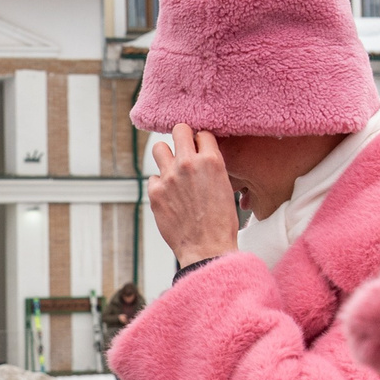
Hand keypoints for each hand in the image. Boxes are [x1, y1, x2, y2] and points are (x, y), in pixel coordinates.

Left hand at [147, 122, 242, 265]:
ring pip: (159, 148)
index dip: (201, 141)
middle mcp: (188, 164)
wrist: (207, 249)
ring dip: (165, 156)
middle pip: (179, 129)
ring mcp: (169, 177)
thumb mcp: (226, 187)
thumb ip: (211, 167)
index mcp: (211, 161)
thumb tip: (200, 155)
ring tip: (172, 169)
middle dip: (181, 136)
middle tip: (183, 148)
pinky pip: (153, 177)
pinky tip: (169, 196)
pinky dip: (159, 184)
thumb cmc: (221, 222)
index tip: (199, 149)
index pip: (202, 133)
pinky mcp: (155, 192)